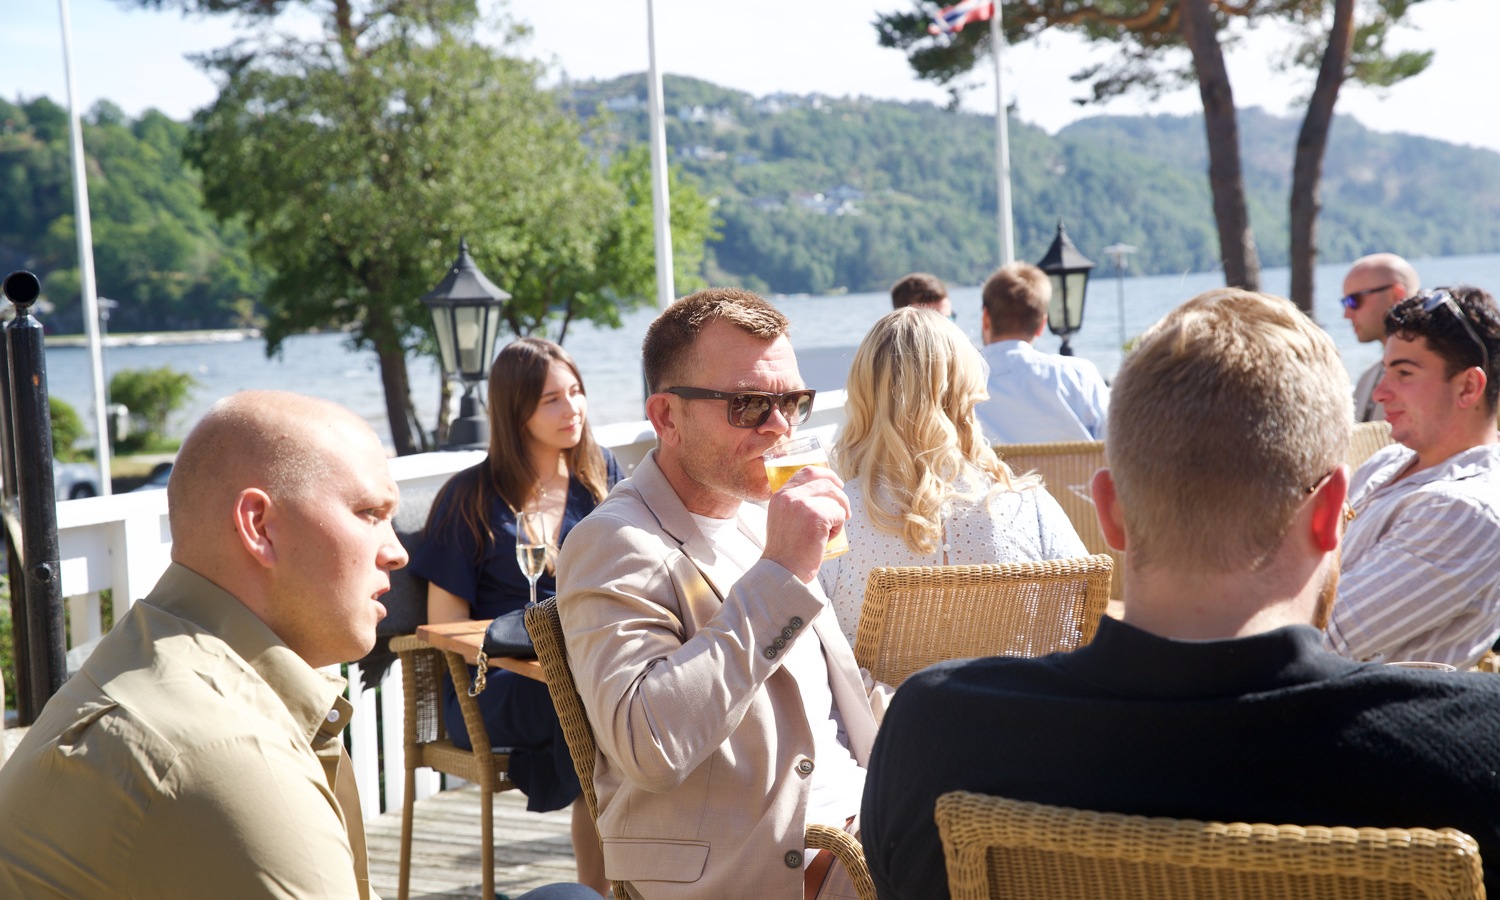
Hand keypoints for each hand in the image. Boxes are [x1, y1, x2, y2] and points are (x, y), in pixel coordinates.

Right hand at [762, 464, 848, 582]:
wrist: (782, 573)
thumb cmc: (787, 552)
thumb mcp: (784, 520)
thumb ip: (797, 505)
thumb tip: (827, 495)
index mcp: (780, 496)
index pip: (807, 471)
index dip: (826, 474)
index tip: (836, 484)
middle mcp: (789, 496)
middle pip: (825, 481)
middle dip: (840, 494)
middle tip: (845, 509)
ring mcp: (801, 504)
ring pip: (834, 497)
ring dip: (839, 513)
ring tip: (829, 532)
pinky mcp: (815, 516)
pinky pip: (838, 514)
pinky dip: (838, 528)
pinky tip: (826, 539)